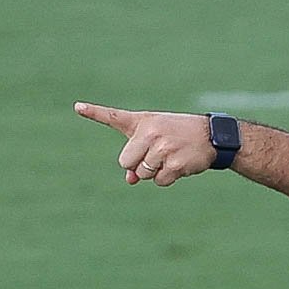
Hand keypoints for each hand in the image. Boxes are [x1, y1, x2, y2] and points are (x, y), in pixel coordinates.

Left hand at [75, 102, 216, 185]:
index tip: (78, 106)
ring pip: (143, 174)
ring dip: (154, 172)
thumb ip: (137, 154)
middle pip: (126, 162)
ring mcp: (163, 150)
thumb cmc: (177, 134)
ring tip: (170, 157)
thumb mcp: (155, 137)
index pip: (114, 117)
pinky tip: (179, 164)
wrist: (211, 136)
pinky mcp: (175, 164)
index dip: (94, 112)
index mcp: (143, 123)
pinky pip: (159, 181)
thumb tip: (129, 180)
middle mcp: (151, 134)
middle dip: (137, 165)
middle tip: (156, 154)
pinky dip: (167, 178)